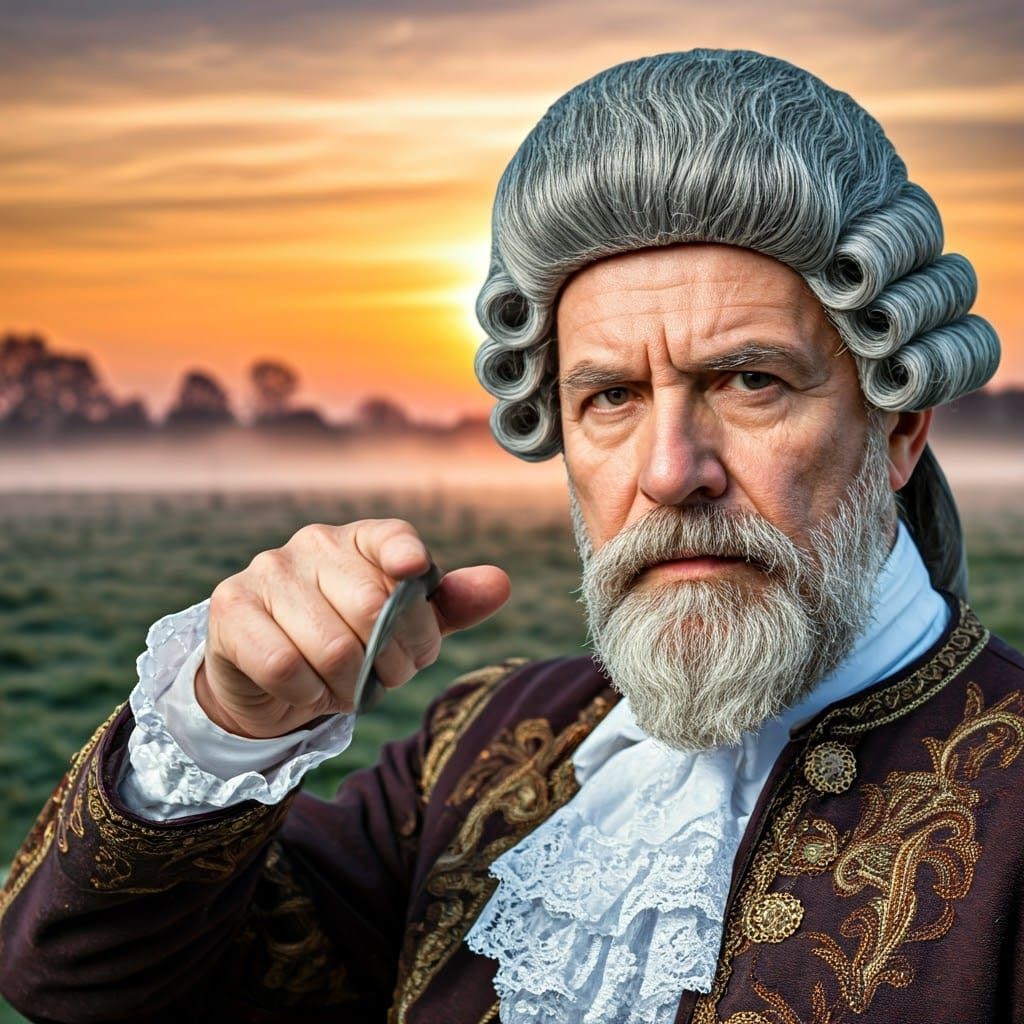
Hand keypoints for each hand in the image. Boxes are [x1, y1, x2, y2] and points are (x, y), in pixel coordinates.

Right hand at [195, 519, 510, 737]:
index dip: (411, 561)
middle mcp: (313, 544)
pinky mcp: (232, 608)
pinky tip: (308, 690)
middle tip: (385, 676)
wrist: (266, 676)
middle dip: (392, 660)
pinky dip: (308, 694)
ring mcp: (267, 572)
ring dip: (349, 685)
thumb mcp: (404, 627)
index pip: (394, 538)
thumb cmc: (347, 641)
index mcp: (360, 541)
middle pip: (374, 608)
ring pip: (332, 646)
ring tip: (344, 686)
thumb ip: (448, 605)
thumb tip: (501, 583)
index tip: (413, 573)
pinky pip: (285, 665)